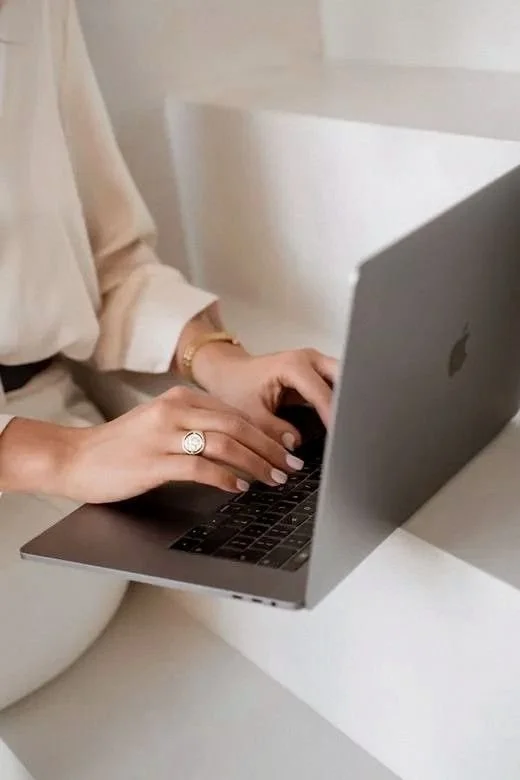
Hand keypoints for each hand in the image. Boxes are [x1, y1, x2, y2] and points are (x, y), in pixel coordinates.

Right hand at [0, 387, 303, 502]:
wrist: (75, 457)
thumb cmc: (121, 447)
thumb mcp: (161, 425)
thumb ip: (196, 427)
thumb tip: (239, 444)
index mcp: (179, 399)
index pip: (235, 413)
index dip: (266, 431)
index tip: (287, 448)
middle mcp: (174, 411)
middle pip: (236, 426)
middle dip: (269, 448)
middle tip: (290, 466)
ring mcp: (163, 435)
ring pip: (224, 444)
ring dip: (255, 463)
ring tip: (274, 478)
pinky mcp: (153, 461)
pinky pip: (199, 467)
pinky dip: (225, 477)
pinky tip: (239, 487)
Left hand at [191, 346, 337, 448]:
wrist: (227, 372)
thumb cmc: (235, 387)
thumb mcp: (250, 414)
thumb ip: (273, 431)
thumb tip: (294, 446)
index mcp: (293, 365)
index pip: (323, 393)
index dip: (334, 417)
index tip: (340, 438)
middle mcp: (309, 359)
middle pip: (344, 379)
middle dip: (350, 404)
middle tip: (352, 431)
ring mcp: (316, 364)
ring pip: (345, 380)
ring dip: (348, 402)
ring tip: (350, 428)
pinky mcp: (317, 373)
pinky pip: (337, 385)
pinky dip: (341, 402)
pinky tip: (342, 423)